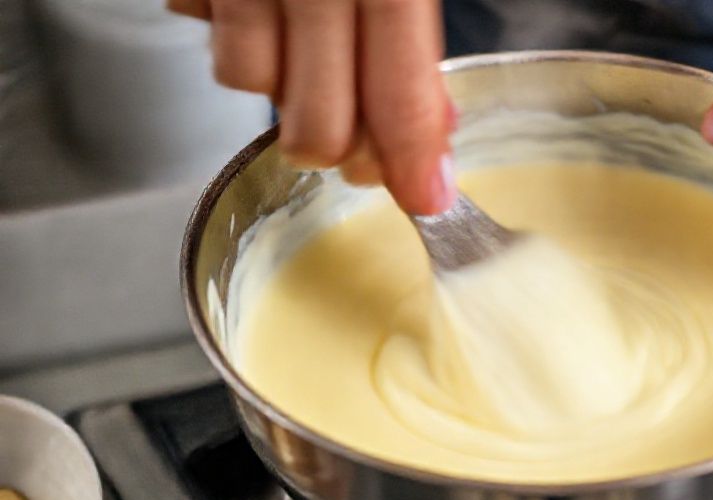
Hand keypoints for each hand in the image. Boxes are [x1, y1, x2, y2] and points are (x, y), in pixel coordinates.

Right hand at [167, 0, 456, 214]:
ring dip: (282, 90)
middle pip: (319, 124)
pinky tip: (266, 18)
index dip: (410, 157)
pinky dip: (239, 43)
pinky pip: (207, 35)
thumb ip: (414, 42)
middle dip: (341, 149)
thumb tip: (435, 133)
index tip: (424, 198)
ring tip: (306, 50)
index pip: (398, 92)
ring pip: (251, 85)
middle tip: (358, 137)